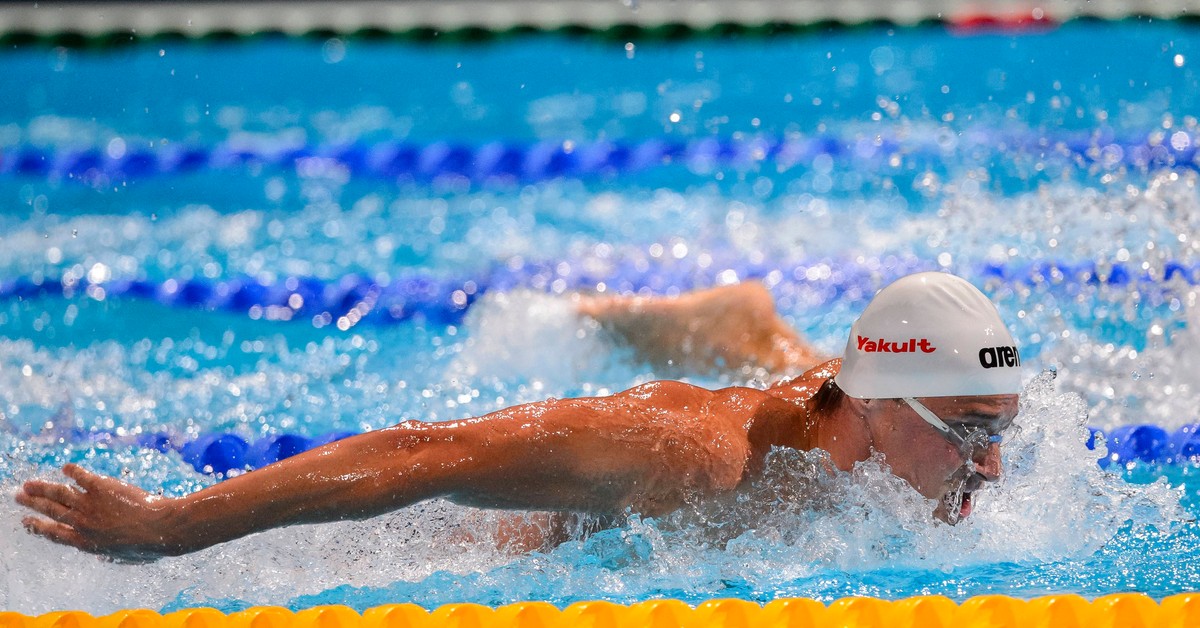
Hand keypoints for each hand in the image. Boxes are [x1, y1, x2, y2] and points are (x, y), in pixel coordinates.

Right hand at [15, 463, 176, 562]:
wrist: (160, 529)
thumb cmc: (148, 546)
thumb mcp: (124, 558)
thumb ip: (108, 555)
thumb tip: (102, 555)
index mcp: (86, 542)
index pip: (54, 533)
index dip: (38, 526)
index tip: (27, 522)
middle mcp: (82, 524)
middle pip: (51, 511)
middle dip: (33, 504)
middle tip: (19, 497)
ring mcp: (90, 504)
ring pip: (59, 494)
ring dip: (42, 488)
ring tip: (29, 484)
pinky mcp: (101, 487)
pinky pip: (81, 476)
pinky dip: (72, 471)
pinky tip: (66, 468)